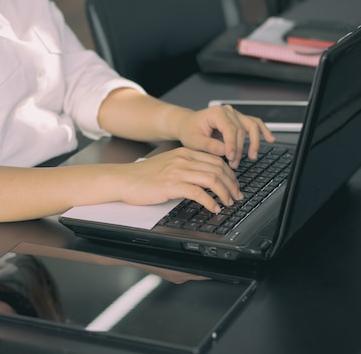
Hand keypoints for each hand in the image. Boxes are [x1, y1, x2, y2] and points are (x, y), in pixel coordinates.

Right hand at [118, 147, 243, 212]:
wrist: (124, 179)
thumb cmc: (143, 176)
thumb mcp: (168, 165)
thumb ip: (186, 167)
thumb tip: (204, 179)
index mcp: (185, 153)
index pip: (216, 160)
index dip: (230, 174)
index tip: (234, 185)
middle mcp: (183, 159)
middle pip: (218, 168)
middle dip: (232, 184)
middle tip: (236, 196)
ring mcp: (178, 171)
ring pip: (212, 179)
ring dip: (225, 193)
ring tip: (228, 203)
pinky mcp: (171, 185)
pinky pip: (198, 192)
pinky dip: (210, 201)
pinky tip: (213, 208)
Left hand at [176, 105, 275, 167]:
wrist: (187, 124)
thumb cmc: (189, 130)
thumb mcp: (194, 141)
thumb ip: (209, 146)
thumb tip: (225, 152)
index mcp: (217, 113)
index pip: (230, 130)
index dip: (232, 145)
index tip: (231, 158)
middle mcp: (228, 111)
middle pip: (241, 131)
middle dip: (239, 149)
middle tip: (234, 164)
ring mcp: (235, 114)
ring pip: (251, 127)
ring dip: (254, 142)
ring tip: (253, 156)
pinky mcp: (238, 119)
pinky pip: (254, 124)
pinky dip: (263, 131)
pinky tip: (270, 139)